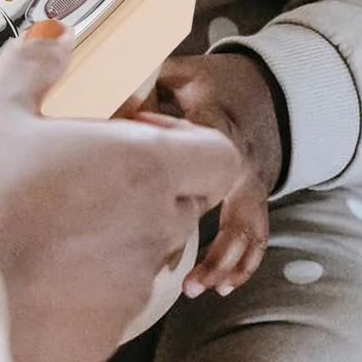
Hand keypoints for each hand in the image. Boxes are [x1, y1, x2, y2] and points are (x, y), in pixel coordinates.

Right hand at [0, 22, 240, 361]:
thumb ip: (36, 63)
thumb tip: (58, 37)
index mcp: (143, 168)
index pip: (218, 157)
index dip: (185, 141)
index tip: (132, 134)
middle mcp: (154, 231)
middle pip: (179, 206)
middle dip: (139, 188)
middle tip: (75, 174)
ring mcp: (131, 291)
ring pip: (142, 258)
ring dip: (110, 239)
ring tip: (42, 225)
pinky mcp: (102, 340)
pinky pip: (107, 306)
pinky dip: (80, 289)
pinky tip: (27, 271)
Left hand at [151, 52, 282, 297]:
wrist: (261, 91)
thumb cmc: (208, 84)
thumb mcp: (179, 74)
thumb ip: (144, 83)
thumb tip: (101, 97)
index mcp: (221, 129)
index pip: (204, 156)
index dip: (180, 172)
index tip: (151, 186)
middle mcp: (243, 162)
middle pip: (236, 208)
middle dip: (215, 246)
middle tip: (180, 276)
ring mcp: (253, 185)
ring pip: (249, 229)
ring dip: (227, 261)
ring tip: (198, 288)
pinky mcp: (252, 200)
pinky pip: (255, 235)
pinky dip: (240, 262)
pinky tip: (219, 287)